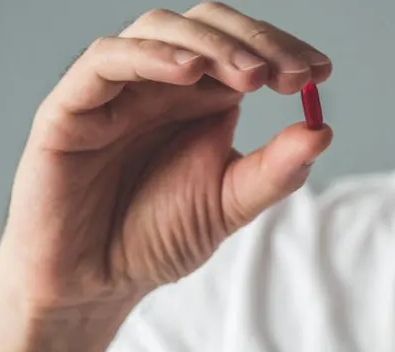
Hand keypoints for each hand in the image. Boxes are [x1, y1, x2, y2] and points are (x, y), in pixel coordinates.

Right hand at [0, 2, 332, 317]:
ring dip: (211, 45)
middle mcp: (159, 83)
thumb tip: (323, 132)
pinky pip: (104, 62)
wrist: (95, 283)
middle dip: (256, 42)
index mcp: (201, 98)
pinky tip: (190, 73)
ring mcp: (115, 90)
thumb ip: (275, 171)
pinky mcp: (70, 108)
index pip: (244, 47)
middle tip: (295, 74)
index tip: (321, 71)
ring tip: (252, 75)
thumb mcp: (230, 204)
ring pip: (158, 30)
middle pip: (207, 26)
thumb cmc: (155, 238)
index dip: (282, 49)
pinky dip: (150, 58)